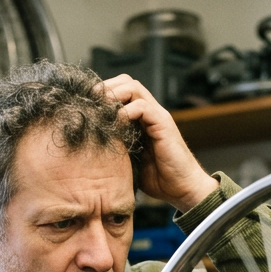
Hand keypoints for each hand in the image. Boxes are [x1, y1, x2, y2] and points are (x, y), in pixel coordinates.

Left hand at [103, 74, 217, 212]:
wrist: (183, 189)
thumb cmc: (159, 179)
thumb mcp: (130, 161)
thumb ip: (117, 147)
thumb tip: (92, 147)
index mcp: (142, 119)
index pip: (121, 91)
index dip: (103, 93)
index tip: (87, 104)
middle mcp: (150, 112)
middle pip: (126, 82)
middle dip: (106, 88)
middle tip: (90, 101)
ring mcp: (157, 116)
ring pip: (133, 88)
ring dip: (114, 94)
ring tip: (101, 108)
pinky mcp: (163, 124)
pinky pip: (142, 107)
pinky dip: (126, 112)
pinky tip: (116, 123)